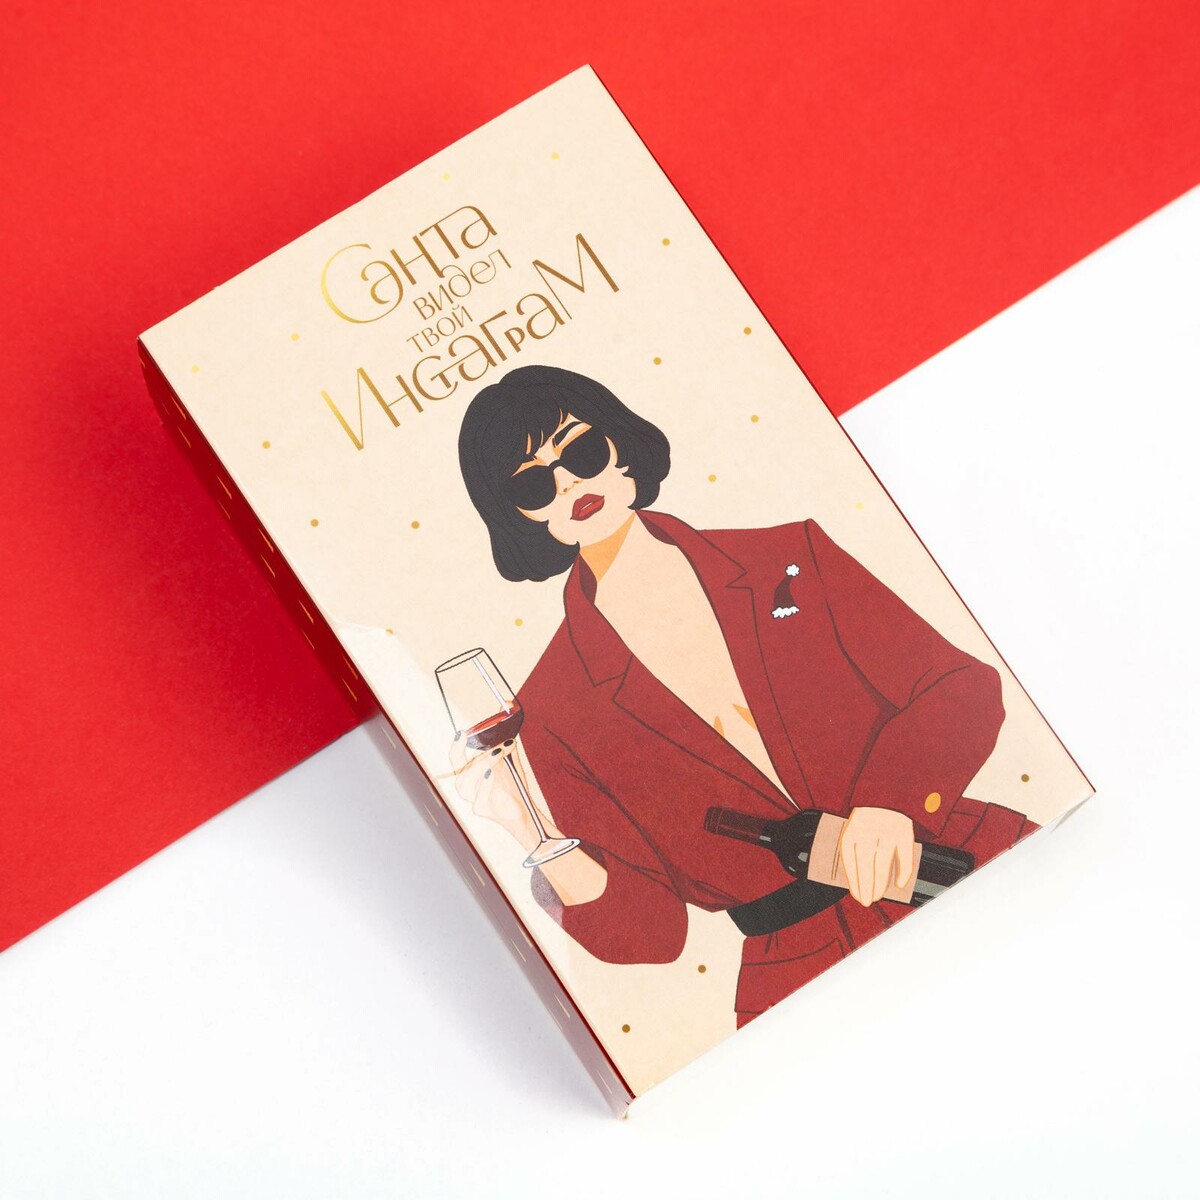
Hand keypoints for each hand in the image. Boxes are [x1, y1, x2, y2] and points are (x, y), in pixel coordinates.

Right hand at [449, 733, 539, 848]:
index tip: (462, 733)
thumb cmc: (513, 786)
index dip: (456, 746)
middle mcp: (468, 785)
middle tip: (494, 746)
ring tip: (496, 754)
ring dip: (481, 765)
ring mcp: (473, 798)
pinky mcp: (481, 809)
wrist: (524, 809)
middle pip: (459, 770)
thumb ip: (506, 747)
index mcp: (471, 772)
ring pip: (465, 784)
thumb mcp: (510, 763)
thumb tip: (508, 728)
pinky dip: (484, 785)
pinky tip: (491, 775)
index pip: (456, 758)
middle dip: (474, 755)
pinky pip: (478, 799)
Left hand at [838, 807, 915, 905]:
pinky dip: (904, 871)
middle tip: (867, 901)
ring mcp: (886, 832)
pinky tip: (899, 883)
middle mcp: (868, 832)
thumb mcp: (855, 825)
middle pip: (865, 866)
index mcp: (852, 830)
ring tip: (877, 896)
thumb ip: (855, 847)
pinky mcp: (904, 831)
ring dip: (880, 883)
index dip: (855, 882)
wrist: (888, 788)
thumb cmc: (869, 813)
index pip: (851, 862)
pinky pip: (905, 856)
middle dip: (866, 887)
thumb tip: (857, 878)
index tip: (858, 896)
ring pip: (882, 864)